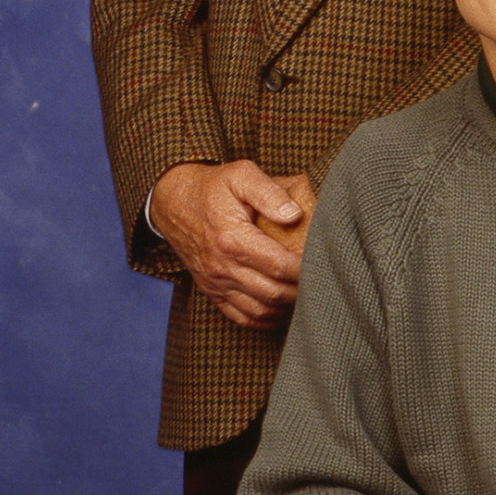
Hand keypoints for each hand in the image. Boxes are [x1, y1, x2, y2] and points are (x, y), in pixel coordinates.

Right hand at [154, 158, 311, 327]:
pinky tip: (282, 308)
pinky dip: (264, 319)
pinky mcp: (211, 291)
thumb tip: (294, 214)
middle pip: (273, 292)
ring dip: (286, 307)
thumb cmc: (212, 188)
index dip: (306, 269)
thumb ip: (269, 192)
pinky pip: (240, 317)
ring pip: (259, 310)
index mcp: (232, 239)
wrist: (172, 202)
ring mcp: (215, 282)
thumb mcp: (240, 175)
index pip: (279, 266)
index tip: (323, 262)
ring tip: (305, 294)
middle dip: (302, 290)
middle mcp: (222, 266)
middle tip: (321, 280)